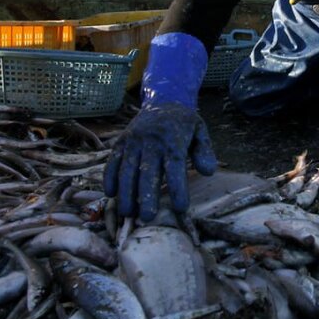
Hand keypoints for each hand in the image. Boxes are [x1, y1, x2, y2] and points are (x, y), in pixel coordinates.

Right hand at [104, 102, 216, 220]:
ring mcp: (133, 141)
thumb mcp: (200, 130)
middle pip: (147, 171)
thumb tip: (209, 172)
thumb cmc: (183, 122)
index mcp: (173, 140)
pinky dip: (109, 177)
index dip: (177, 187)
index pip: (175, 166)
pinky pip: (112, 161)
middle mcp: (151, 141)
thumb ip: (204, 151)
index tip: (180, 208)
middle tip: (147, 218)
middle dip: (146, 196)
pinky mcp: (121, 142)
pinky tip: (110, 194)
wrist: (163, 100)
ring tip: (128, 213)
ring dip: (126, 192)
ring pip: (127, 168)